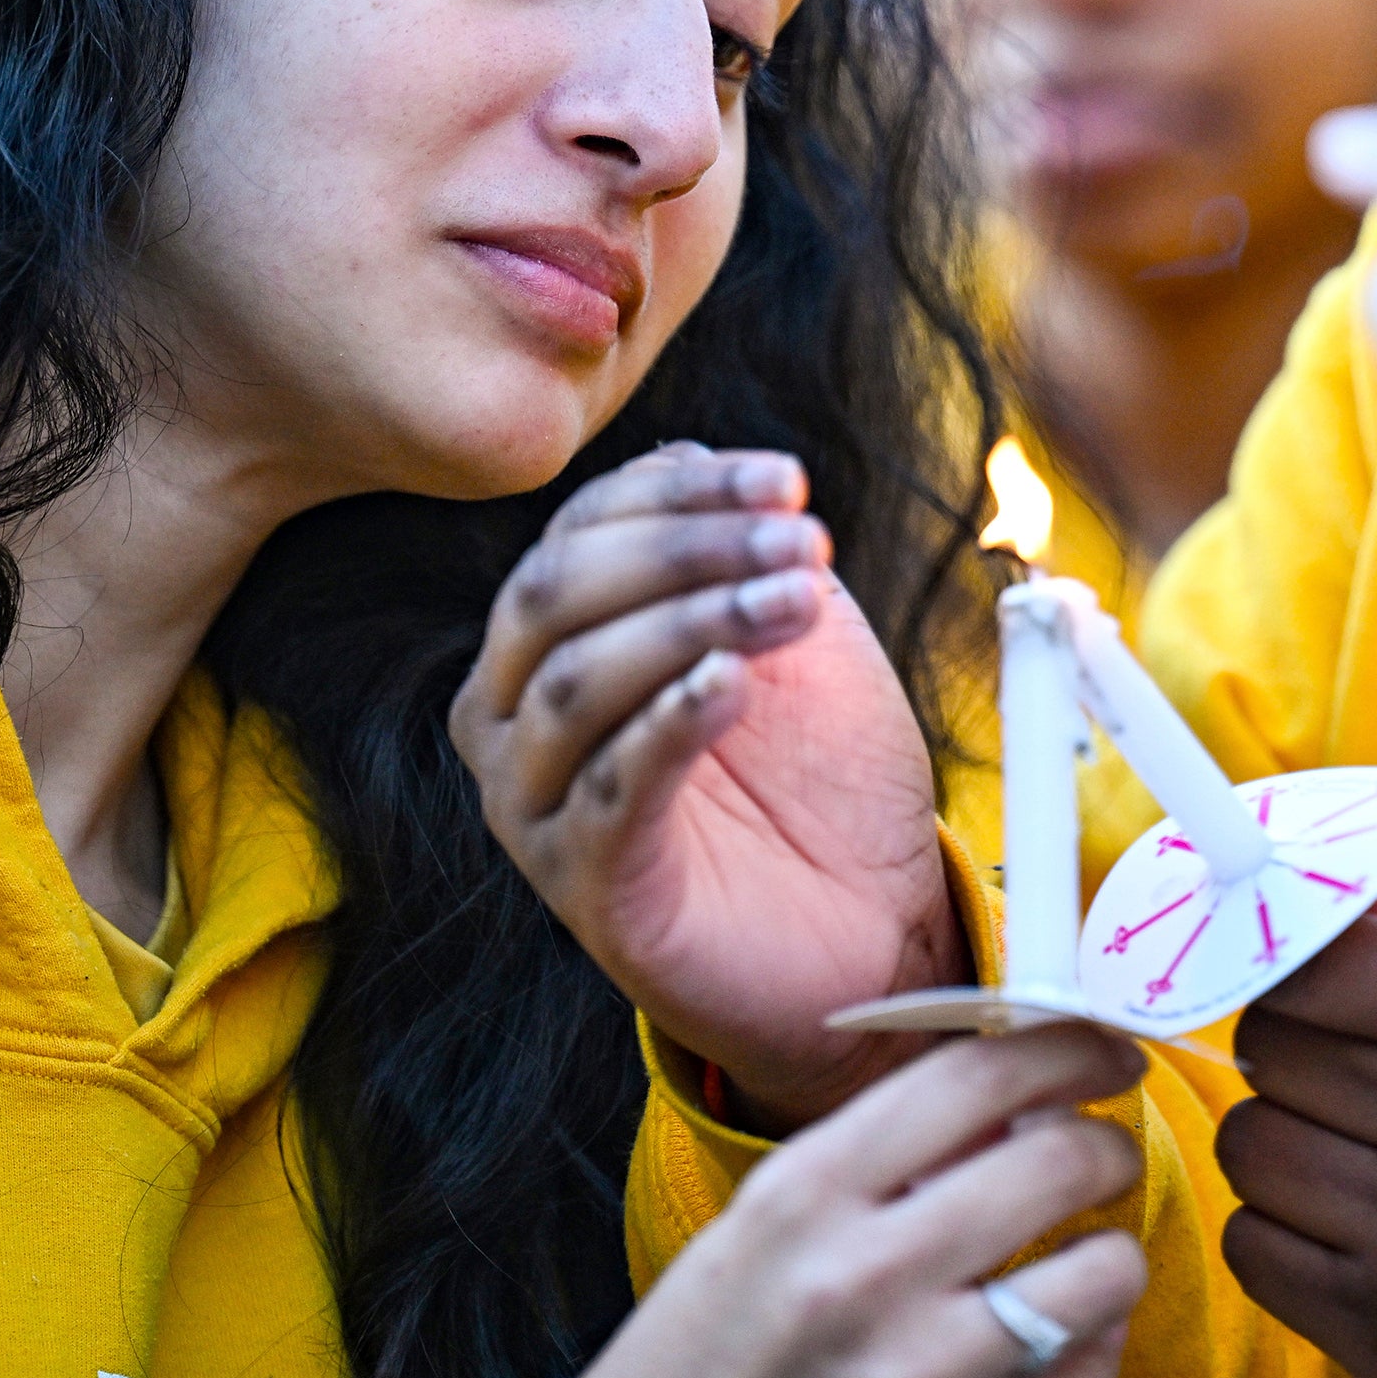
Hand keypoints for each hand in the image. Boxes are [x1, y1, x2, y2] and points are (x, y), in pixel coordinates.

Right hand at [453, 444, 962, 1131]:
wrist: (866, 923)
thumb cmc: (814, 771)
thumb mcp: (783, 634)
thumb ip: (732, 550)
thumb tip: (687, 453)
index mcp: (543, 640)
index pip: (578, 532)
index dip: (679, 493)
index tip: (786, 478)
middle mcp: (510, 717)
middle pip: (557, 595)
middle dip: (685, 547)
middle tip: (802, 538)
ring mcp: (536, 807)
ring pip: (578, 683)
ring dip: (694, 622)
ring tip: (796, 600)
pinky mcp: (587, 887)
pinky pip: (611, 791)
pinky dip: (671, 723)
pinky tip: (736, 683)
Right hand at [574, 1024, 1152, 1377]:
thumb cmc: (704, 1351)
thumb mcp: (763, 1220)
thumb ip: (878, 1157)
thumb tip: (1018, 1102)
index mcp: (806, 1191)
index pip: (975, 1077)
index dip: (1068, 1047)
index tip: (1105, 1049)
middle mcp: (862, 1274)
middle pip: (1056, 1162)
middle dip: (1108, 1144)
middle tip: (1107, 1151)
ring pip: (1094, 1277)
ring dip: (1114, 1252)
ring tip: (1095, 1253)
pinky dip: (1098, 1347)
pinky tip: (1075, 1335)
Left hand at [1213, 875, 1376, 1377]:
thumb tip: (1320, 891)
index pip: (1314, 961)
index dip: (1288, 957)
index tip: (1305, 975)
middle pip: (1268, 1045)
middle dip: (1297, 1041)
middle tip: (1355, 1063)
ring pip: (1246, 1143)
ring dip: (1287, 1133)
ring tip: (1364, 1144)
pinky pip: (1249, 1245)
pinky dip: (1283, 1226)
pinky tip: (1358, 1220)